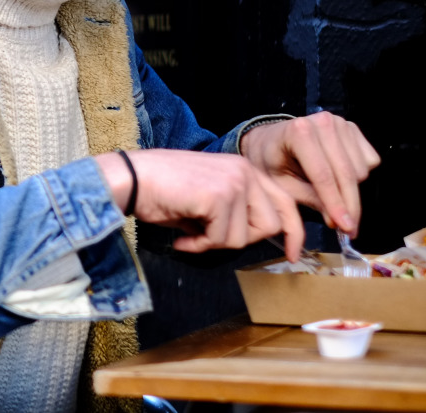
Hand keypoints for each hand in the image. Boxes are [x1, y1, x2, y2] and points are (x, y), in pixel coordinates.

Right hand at [97, 149, 306, 259]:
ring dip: (214, 244)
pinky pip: (221, 239)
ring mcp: (234, 182)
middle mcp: (245, 171)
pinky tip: (182, 237)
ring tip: (190, 234)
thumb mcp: (208, 200)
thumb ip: (234, 213)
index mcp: (244, 169)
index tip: (293, 256)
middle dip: (241, 240)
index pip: (285, 203)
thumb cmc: (162, 191)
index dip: (294, 233)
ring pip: (244, 237)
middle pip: (271, 225)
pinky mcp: (219, 196)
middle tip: (210, 239)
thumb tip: (249, 239)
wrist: (132, 179)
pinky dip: (200, 245)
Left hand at [239, 112, 380, 235]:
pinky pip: (369, 161)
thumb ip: (309, 200)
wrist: (270, 138)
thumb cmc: (271, 160)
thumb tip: (337, 221)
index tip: (345, 227)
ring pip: (360, 170)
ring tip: (332, 193)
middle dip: (349, 205)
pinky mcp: (352, 128)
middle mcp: (323, 122)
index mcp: (299, 133)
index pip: (323, 175)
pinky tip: (339, 174)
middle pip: (346, 174)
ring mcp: (340, 123)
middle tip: (348, 228)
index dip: (335, 204)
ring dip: (351, 189)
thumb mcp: (281, 184)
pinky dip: (358, 175)